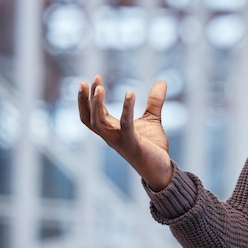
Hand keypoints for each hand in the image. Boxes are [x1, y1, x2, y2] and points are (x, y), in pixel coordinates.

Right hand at [78, 75, 172, 191]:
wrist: (162, 169)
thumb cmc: (153, 147)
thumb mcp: (152, 119)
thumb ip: (154, 101)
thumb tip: (162, 82)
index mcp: (112, 130)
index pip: (93, 113)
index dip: (90, 97)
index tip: (95, 78)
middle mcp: (111, 136)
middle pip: (89, 118)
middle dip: (85, 99)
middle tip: (89, 79)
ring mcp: (119, 141)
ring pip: (98, 123)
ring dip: (96, 104)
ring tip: (99, 86)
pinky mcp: (132, 144)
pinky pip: (125, 125)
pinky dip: (126, 108)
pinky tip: (130, 92)